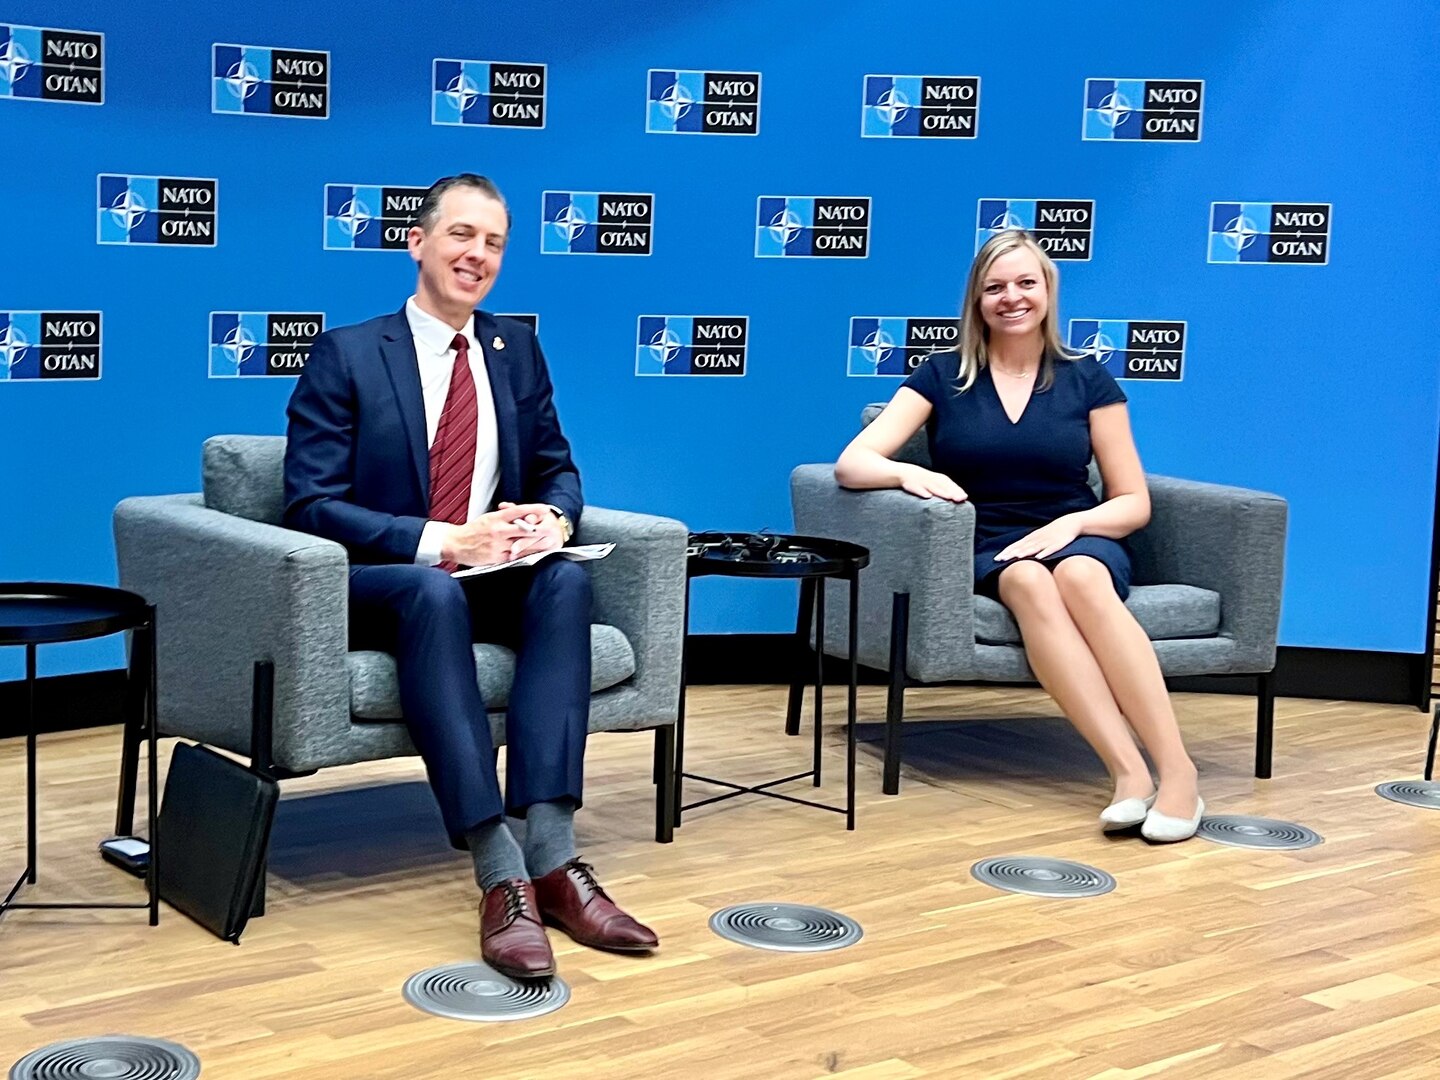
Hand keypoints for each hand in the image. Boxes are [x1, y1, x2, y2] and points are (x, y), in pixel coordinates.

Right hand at [438, 504, 559, 565]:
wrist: (455, 543)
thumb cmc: (472, 530)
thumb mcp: (488, 518)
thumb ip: (505, 518)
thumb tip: (522, 515)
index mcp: (496, 518)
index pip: (518, 511)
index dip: (533, 509)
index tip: (545, 508)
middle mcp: (498, 531)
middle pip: (524, 529)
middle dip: (539, 529)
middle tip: (553, 528)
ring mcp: (498, 545)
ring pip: (522, 544)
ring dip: (536, 544)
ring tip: (548, 543)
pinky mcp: (496, 558)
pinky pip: (514, 556)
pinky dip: (525, 555)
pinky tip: (534, 554)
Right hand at [899, 464, 967, 501]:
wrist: (900, 472)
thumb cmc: (919, 480)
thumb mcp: (931, 482)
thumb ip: (942, 489)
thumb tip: (958, 498)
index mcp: (935, 478)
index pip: (948, 483)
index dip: (956, 489)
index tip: (965, 497)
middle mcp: (929, 478)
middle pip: (942, 485)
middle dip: (952, 491)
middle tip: (962, 498)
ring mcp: (920, 481)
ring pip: (932, 486)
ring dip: (941, 492)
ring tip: (949, 497)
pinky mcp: (910, 484)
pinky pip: (916, 488)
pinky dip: (922, 492)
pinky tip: (928, 497)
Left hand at [994, 516, 1081, 561]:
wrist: (1069, 523)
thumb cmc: (1051, 533)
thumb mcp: (1037, 538)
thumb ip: (1026, 546)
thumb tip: (1013, 554)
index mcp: (1030, 538)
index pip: (1015, 545)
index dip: (1006, 552)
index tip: (996, 559)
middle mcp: (1036, 539)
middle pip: (1022, 547)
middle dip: (1011, 553)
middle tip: (1000, 560)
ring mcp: (1047, 541)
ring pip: (1034, 548)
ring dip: (1025, 553)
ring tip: (1016, 558)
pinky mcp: (1058, 543)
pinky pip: (1051, 549)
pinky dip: (1045, 553)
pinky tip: (1039, 558)